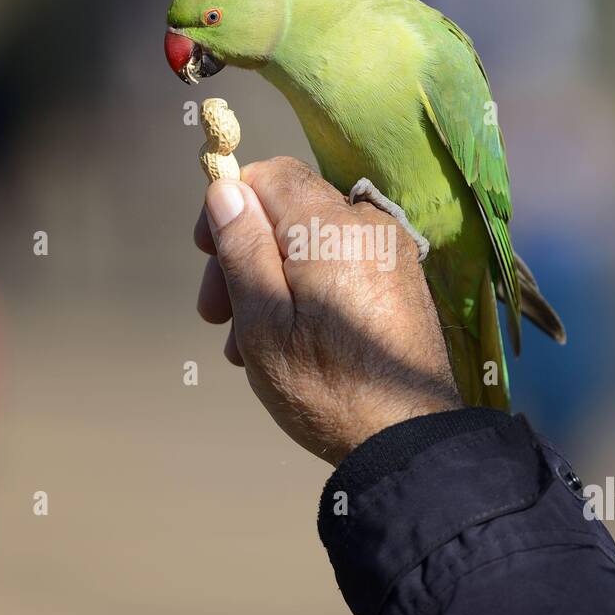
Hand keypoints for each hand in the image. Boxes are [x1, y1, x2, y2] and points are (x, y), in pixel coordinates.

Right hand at [195, 157, 462, 463]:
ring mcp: (390, 254)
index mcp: (331, 227)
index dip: (228, 205)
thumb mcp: (263, 321)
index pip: (270, 175)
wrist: (408, 440)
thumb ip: (242, 248)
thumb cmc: (328, 386)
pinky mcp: (400, 282)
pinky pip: (341, 266)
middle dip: (244, 253)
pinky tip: (288, 342)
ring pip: (311, 244)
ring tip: (246, 346)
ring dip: (271, 281)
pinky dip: (307, 291)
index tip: (206, 255)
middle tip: (216, 315)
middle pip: (288, 210)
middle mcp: (368, 226)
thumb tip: (225, 190)